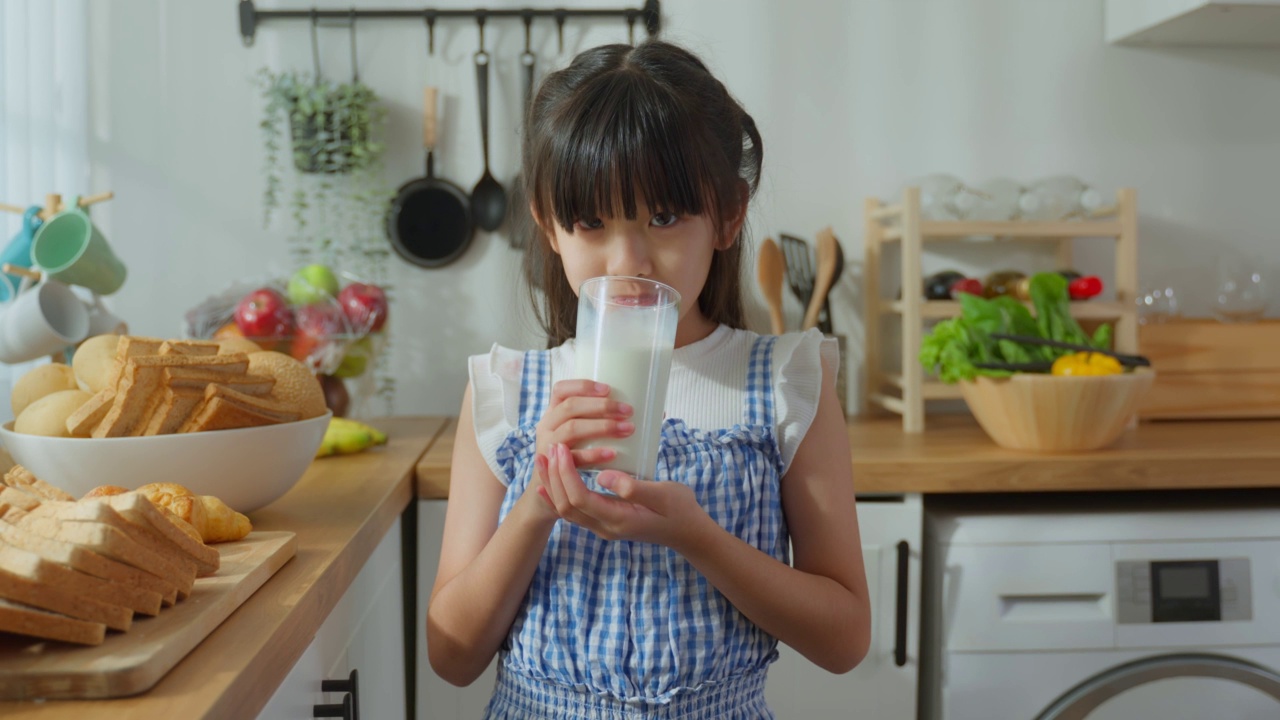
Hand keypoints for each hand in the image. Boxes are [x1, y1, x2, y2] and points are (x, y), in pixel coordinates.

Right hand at [535, 380, 633, 466]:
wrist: (551, 485)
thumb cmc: (571, 451)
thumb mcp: (573, 431)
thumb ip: (591, 418)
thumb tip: (633, 408)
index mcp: (552, 412)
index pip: (561, 390)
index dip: (583, 387)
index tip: (608, 390)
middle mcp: (547, 426)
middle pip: (570, 407)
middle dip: (601, 406)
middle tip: (628, 411)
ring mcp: (549, 446)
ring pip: (572, 429)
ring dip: (602, 427)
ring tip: (627, 429)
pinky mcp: (554, 466)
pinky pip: (574, 457)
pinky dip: (594, 454)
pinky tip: (612, 453)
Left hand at [536, 443, 707, 548]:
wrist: (688, 532)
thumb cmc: (680, 510)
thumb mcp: (663, 495)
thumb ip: (634, 488)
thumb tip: (604, 476)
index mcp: (618, 520)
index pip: (580, 498)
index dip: (566, 474)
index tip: (562, 449)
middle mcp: (605, 527)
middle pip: (565, 506)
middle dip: (553, 477)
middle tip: (550, 448)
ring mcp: (603, 526)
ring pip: (566, 509)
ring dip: (552, 484)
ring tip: (544, 458)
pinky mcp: (604, 520)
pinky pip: (574, 509)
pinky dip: (560, 492)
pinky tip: (553, 478)